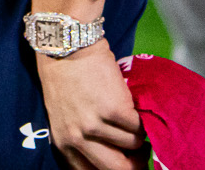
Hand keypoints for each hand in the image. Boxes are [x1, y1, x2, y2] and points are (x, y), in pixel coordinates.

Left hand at [38, 44, 143, 169]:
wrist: (68, 45)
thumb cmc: (65, 78)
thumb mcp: (63, 115)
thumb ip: (81, 139)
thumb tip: (113, 159)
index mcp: (63, 141)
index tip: (127, 164)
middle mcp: (76, 137)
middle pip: (117, 169)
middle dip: (135, 164)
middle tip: (141, 153)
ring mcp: (94, 124)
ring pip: (133, 145)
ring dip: (137, 134)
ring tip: (131, 119)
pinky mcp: (114, 110)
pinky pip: (139, 126)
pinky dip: (141, 118)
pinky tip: (132, 105)